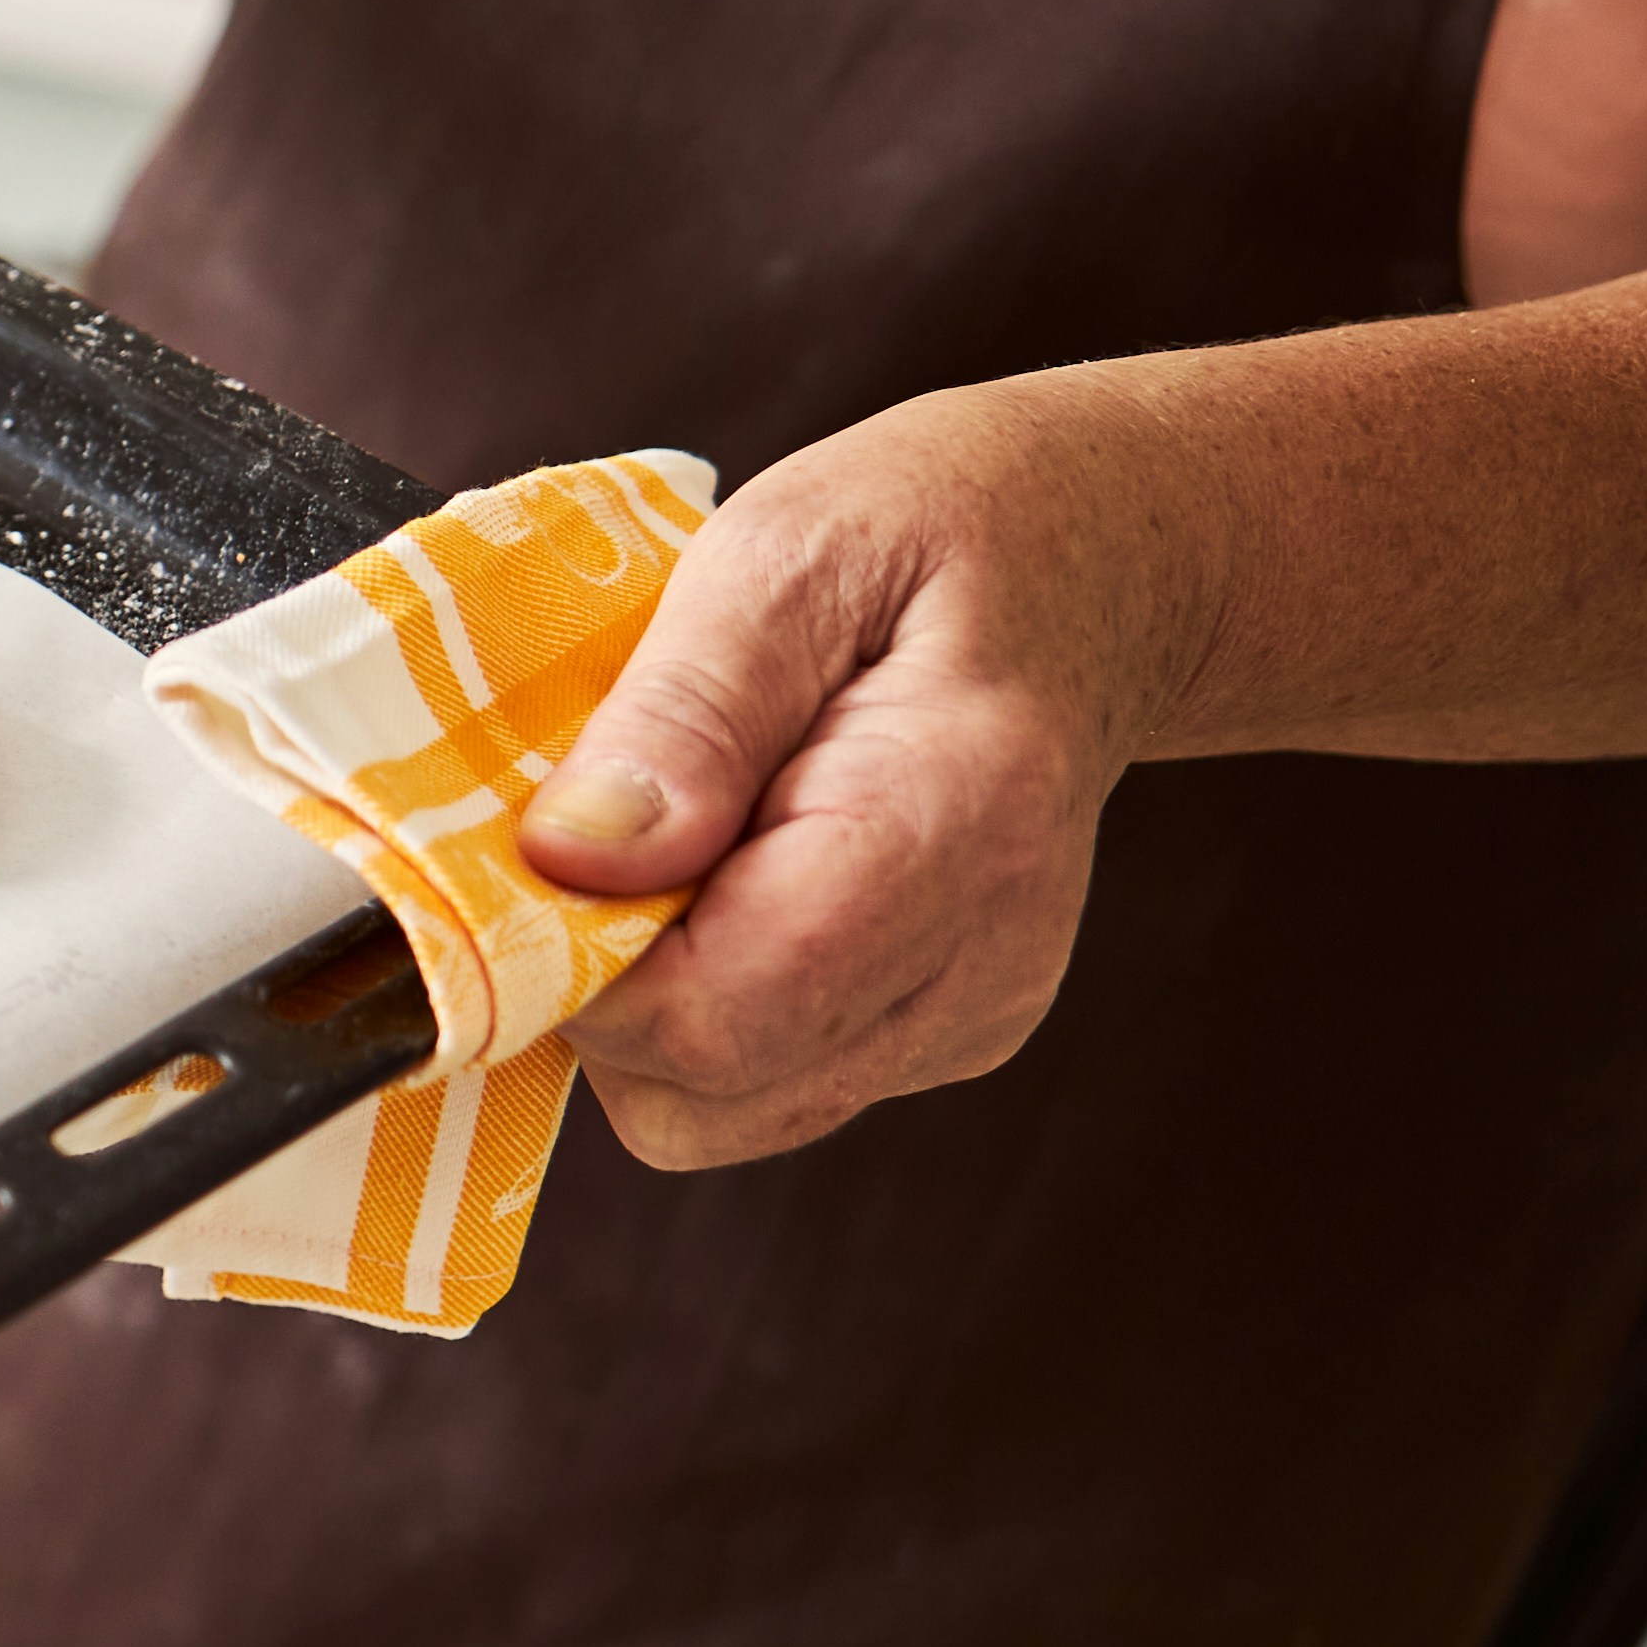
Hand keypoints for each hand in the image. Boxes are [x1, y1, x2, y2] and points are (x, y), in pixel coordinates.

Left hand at [518, 375, 1218, 1170]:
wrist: (1100, 565)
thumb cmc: (941, 534)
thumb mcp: (789, 551)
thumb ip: (683, 710)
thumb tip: (572, 857)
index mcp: (956, 825)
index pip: (715, 1013)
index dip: (578, 960)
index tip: (545, 846)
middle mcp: (981, 959)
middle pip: (702, 1090)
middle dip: (599, 985)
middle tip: (615, 830)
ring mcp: (965, 1014)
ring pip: (712, 1113)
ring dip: (641, 1004)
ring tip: (681, 850)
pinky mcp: (937, 1035)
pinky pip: (755, 1081)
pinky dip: (698, 1005)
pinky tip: (728, 882)